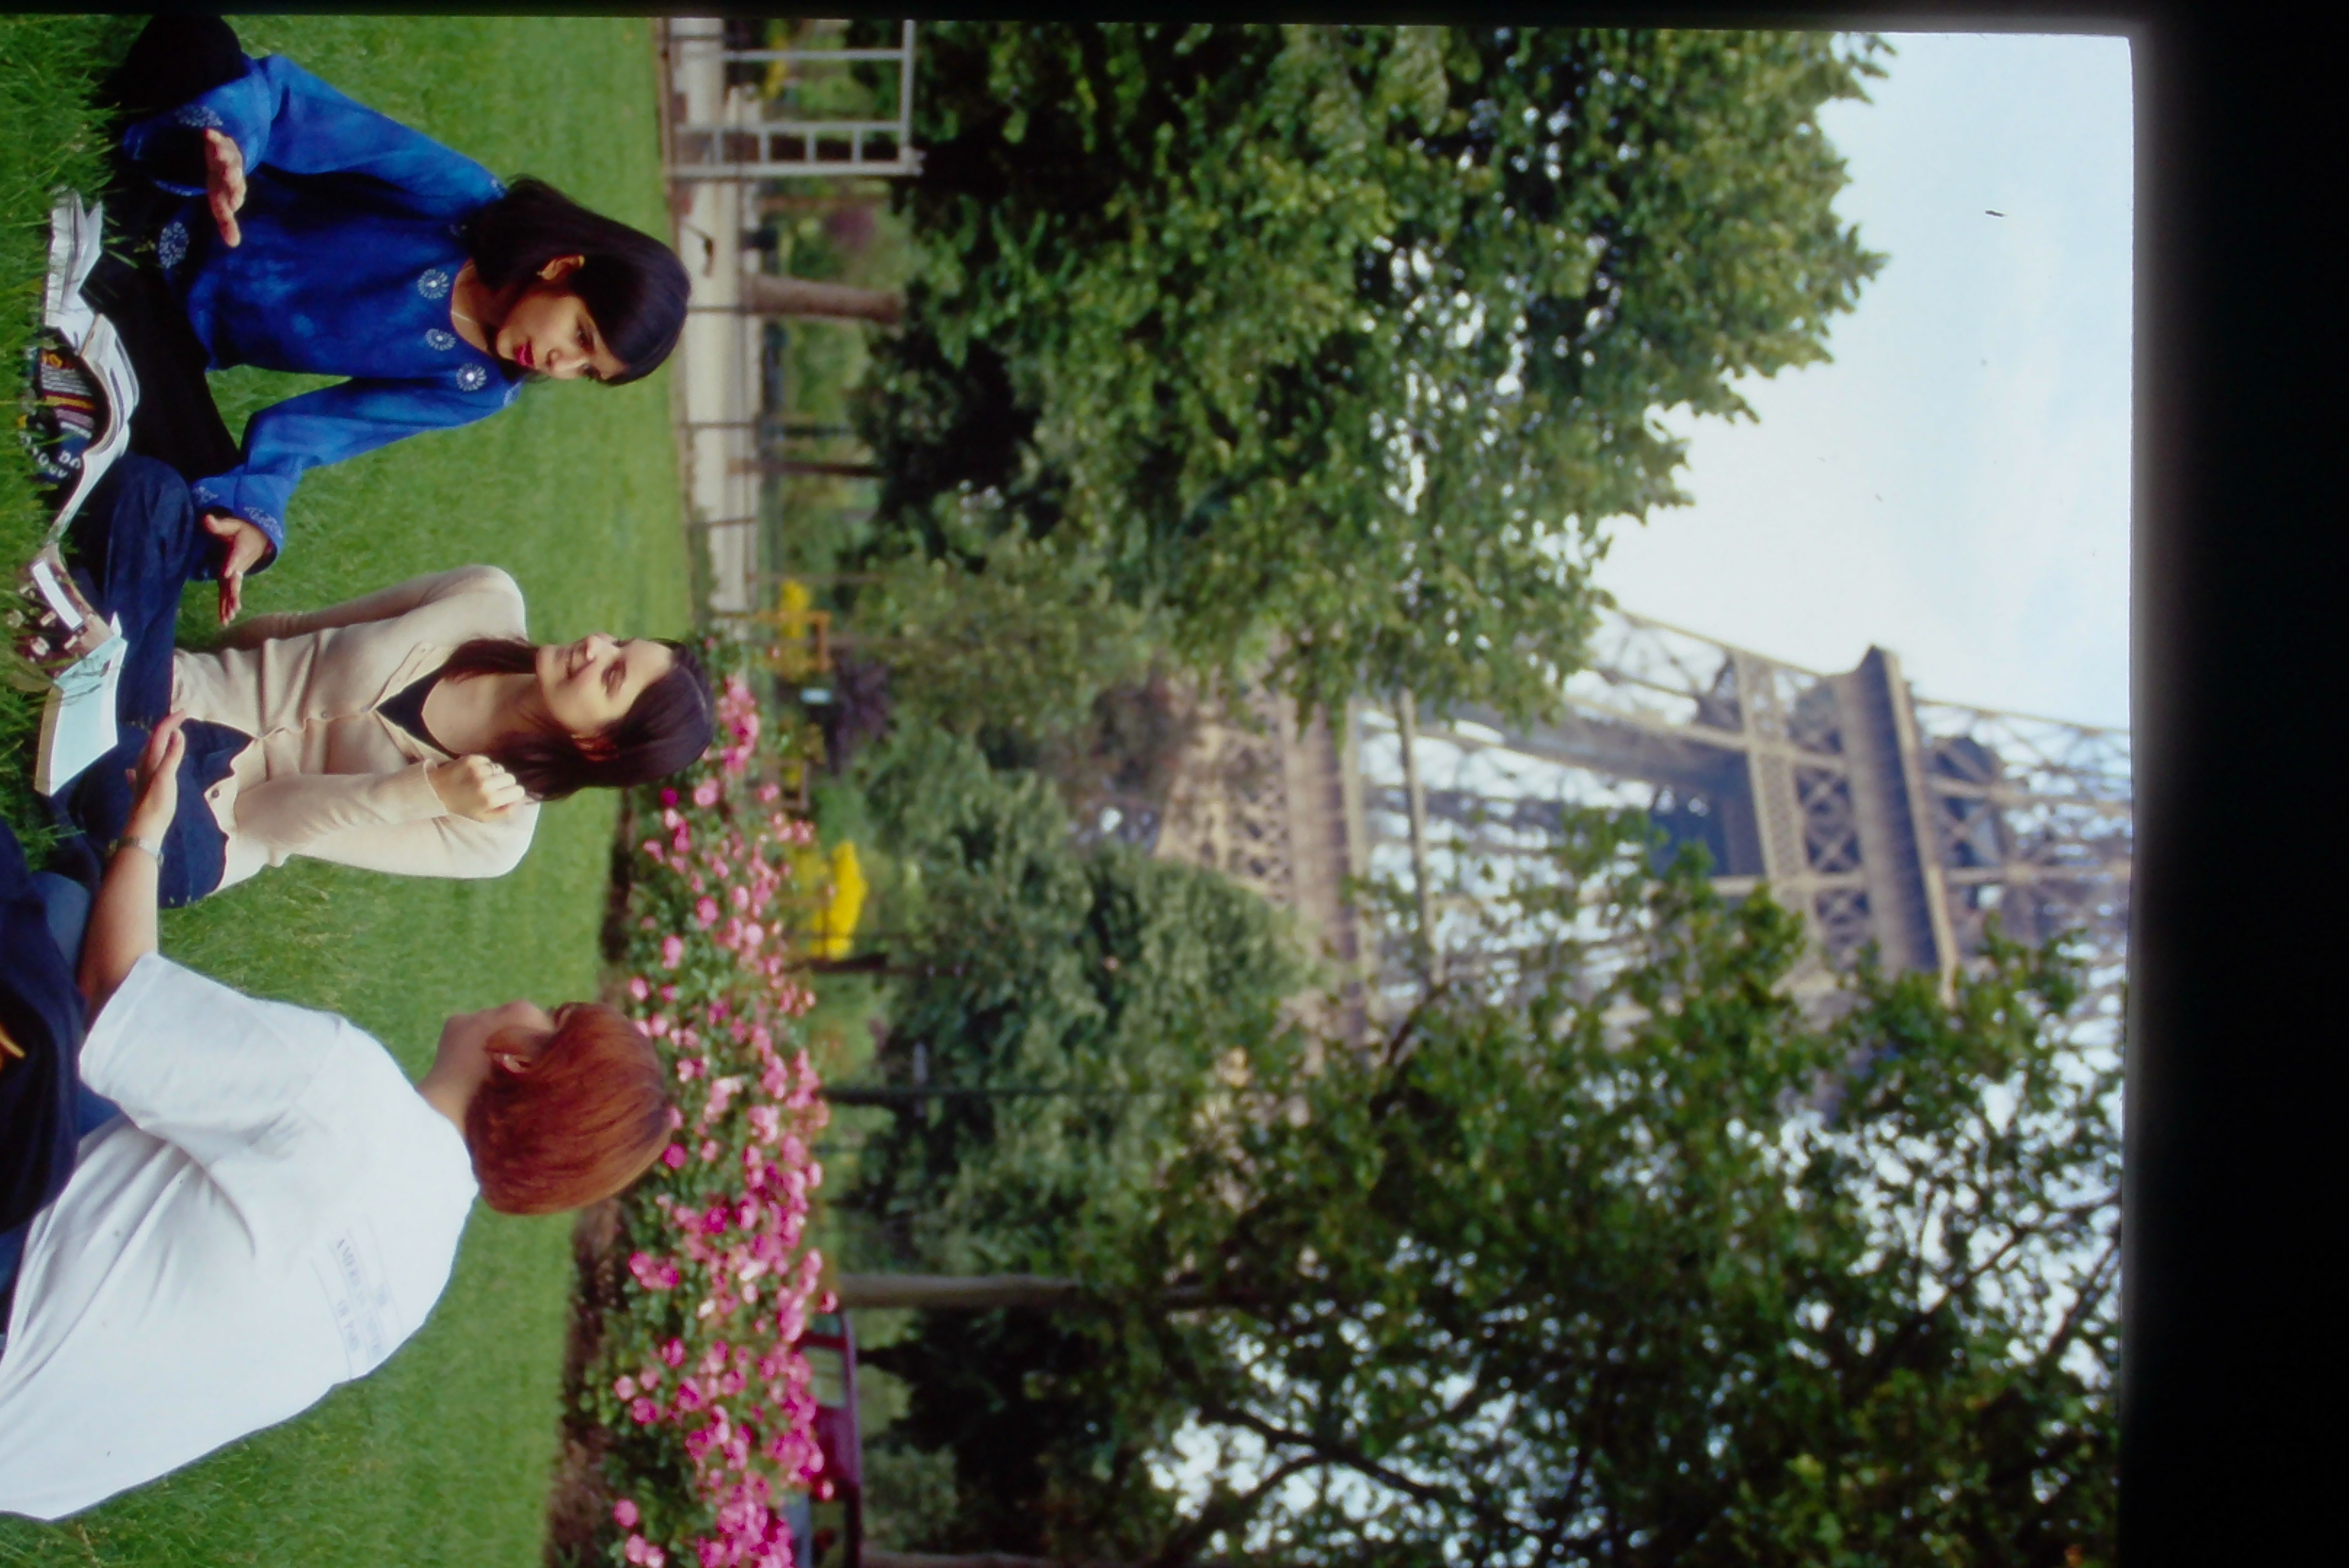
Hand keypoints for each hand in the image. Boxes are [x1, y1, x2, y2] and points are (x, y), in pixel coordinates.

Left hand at [123, 712, 188, 842]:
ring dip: (158, 742)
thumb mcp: (166, 777)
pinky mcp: (143, 790)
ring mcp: (142, 778)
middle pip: (154, 741)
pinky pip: (141, 772)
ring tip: (168, 737)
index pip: (160, 734)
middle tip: (179, 720)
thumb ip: (172, 755)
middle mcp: (144, 765)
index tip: (185, 712)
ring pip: (149, 754)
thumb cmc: (157, 803)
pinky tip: (133, 770)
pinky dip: (144, 765)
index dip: (171, 721)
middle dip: (165, 728)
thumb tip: (177, 733)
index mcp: (150, 760)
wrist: (144, 828)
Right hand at [203, 128, 245, 247]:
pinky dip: (214, 136)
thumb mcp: (221, 202)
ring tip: (218, 152)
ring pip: (228, 156)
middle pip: (234, 174)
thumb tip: (234, 245)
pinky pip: (217, 138)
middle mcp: (232, 173)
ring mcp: (227, 156)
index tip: (233, 204)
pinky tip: (208, 133)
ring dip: (224, 155)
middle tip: (230, 176)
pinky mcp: (220, 142)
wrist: (227, 156)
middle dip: (232, 175)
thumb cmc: (223, 184)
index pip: (234, 196)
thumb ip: (227, 222)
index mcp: (232, 189)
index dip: (233, 198)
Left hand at [203, 511, 267, 625]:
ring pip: (233, 591)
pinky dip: (228, 606)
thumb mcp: (232, 524)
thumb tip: (205, 518)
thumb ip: (218, 524)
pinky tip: (226, 619)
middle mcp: (239, 566)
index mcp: (239, 550)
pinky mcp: (232, 580)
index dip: (231, 565)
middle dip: (234, 593)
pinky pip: (229, 593)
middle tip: (233, 605)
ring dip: (231, 604)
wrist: (258, 539)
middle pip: (236, 581)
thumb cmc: (242, 530)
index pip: (234, 558)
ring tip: (229, 617)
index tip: (226, 573)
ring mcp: (236, 575)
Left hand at [428, 754, 526, 821]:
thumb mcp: (484, 817)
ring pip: (500, 768)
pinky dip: (484, 765)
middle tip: (492, 787)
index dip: (512, 793)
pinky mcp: (471, 759)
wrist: (437, 791)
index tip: (503, 794)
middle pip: (511, 778)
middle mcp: (486, 784)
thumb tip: (519, 801)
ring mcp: (479, 770)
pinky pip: (489, 760)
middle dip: (504, 782)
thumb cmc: (462, 806)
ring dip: (494, 773)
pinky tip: (474, 772)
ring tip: (481, 779)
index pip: (518, 790)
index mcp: (491, 800)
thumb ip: (505, 812)